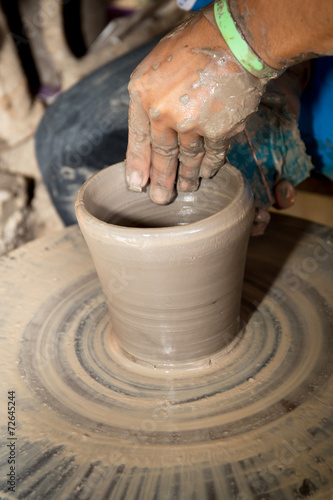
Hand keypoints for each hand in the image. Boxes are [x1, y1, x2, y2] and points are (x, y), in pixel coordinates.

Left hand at [125, 6, 266, 203]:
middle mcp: (164, 114)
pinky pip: (213, 155)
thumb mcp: (156, 65)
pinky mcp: (220, 130)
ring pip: (188, 159)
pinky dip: (211, 166)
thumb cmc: (194, 44)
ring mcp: (192, 124)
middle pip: (162, 156)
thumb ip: (150, 97)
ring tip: (186, 189)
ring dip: (187, 177)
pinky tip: (208, 173)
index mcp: (143, 95)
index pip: (137, 139)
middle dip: (161, 181)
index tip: (136, 184)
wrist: (235, 38)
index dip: (138, 164)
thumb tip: (150, 130)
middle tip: (160, 199)